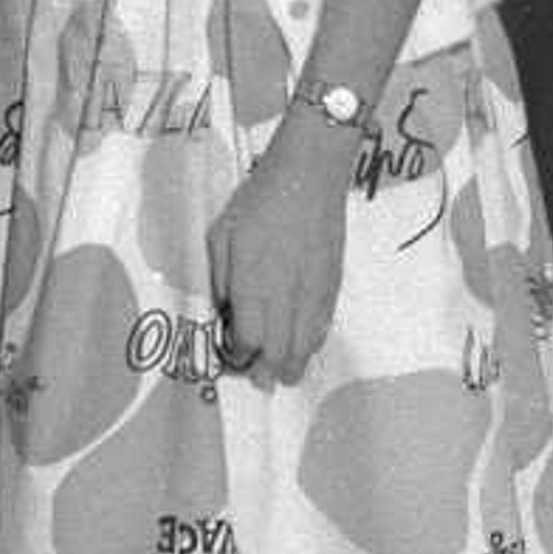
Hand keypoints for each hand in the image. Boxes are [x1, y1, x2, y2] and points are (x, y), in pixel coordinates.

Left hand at [208, 126, 352, 383]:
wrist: (309, 177)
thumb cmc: (258, 201)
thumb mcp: (220, 236)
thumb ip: (220, 280)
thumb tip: (222, 314)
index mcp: (253, 283)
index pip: (247, 340)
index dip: (236, 356)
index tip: (226, 355)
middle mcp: (286, 295)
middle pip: (279, 353)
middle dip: (263, 371)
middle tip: (251, 377)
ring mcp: (314, 292)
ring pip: (305, 346)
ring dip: (290, 366)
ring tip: (278, 375)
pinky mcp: (332, 285)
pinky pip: (322, 328)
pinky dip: (310, 345)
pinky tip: (300, 348)